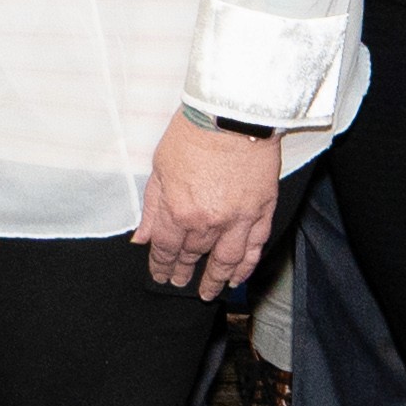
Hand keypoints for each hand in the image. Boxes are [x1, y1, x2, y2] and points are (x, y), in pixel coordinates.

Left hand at [138, 118, 278, 298]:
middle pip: (194, 256)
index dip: (161, 266)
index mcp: (179, 212)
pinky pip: (255, 247)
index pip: (167, 250)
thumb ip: (153, 208)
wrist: (232, 114)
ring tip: (210, 291)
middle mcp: (209, 223)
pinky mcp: (262, 211)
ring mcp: (238, 219)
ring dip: (216, 279)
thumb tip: (142, 237)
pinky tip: (239, 275)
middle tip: (181, 284)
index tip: (160, 275)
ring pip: (226, 260)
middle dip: (185, 272)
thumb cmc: (194, 133)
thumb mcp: (160, 168)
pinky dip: (246, 265)